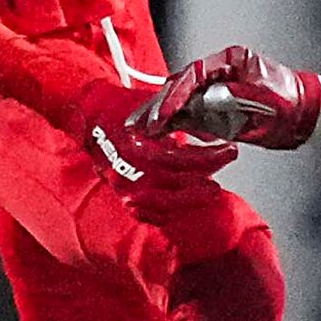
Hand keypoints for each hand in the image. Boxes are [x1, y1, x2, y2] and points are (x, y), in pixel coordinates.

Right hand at [66, 77, 236, 202]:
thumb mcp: (157, 106)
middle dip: (205, 180)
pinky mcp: (122, 195)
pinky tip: (185, 204)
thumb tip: (213, 136)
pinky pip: (146, 214)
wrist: (91, 116)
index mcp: (137, 147)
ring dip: (190, 199)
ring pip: (162, 205)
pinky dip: (168, 212)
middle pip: (175, 184)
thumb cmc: (123, 108)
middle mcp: (128, 170)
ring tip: (210, 190)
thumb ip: (185, 121)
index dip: (211, 158)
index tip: (229, 152)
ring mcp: (123, 186)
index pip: (182, 159)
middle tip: (222, 172)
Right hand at [139, 46, 320, 148]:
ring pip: (181, 99)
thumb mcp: (262, 99)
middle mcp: (220, 70)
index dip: (176, 95)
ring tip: (141, 130)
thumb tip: (199, 103)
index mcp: (232, 60)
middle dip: (161, 106)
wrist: (308, 115)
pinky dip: (175, 123)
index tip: (164, 113)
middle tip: (142, 124)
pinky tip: (159, 133)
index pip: (194, 74)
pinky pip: (190, 113)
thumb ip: (229, 98)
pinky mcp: (216, 106)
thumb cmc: (292, 103)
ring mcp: (217, 88)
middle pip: (181, 85)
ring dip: (163, 116)